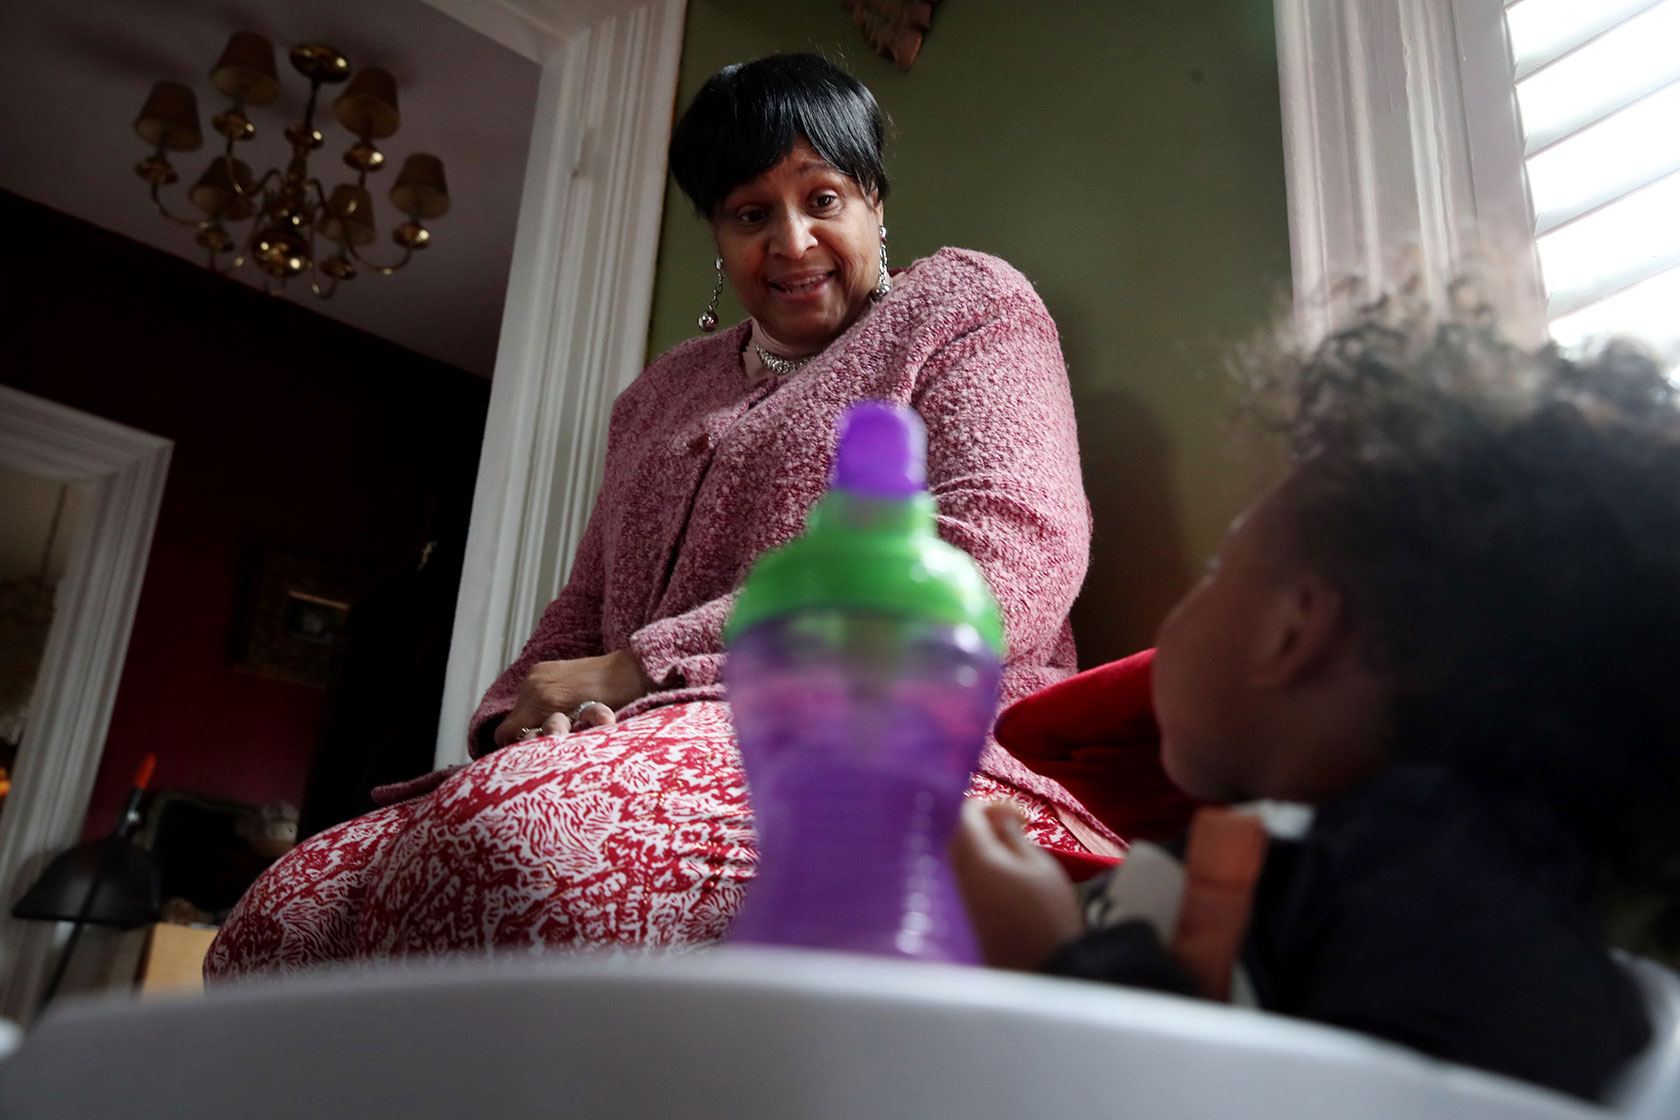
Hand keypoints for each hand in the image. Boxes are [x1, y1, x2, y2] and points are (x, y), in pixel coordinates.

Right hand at [493, 649, 652, 749]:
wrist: (633, 673)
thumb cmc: (618, 707)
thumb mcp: (586, 732)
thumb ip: (557, 741)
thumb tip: (537, 758)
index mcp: (544, 701)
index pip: (505, 734)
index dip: (516, 748)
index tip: (531, 755)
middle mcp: (535, 685)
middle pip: (510, 722)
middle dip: (525, 735)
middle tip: (546, 743)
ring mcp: (537, 674)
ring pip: (519, 709)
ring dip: (531, 720)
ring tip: (557, 725)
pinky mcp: (542, 669)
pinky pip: (528, 695)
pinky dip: (537, 706)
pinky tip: (558, 710)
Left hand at [950, 799, 1083, 969]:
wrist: (1044, 967)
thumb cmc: (1048, 911)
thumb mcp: (1039, 865)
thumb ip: (1013, 836)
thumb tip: (998, 815)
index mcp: (977, 858)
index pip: (967, 817)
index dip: (986, 804)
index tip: (1014, 809)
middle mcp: (961, 875)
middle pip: (959, 837)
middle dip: (980, 823)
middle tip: (1013, 824)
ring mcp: (963, 897)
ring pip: (961, 858)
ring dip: (981, 845)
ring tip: (1013, 847)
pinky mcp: (970, 915)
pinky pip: (967, 878)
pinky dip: (981, 865)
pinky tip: (1006, 871)